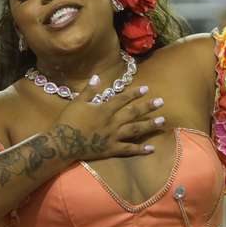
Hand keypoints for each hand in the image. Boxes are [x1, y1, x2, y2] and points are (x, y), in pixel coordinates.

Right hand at [49, 76, 165, 161]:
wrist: (63, 143)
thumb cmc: (69, 121)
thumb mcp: (77, 102)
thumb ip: (89, 90)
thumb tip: (97, 76)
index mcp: (104, 110)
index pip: (122, 99)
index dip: (134, 93)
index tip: (146, 89)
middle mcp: (112, 122)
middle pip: (133, 113)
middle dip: (148, 107)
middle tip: (161, 102)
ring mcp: (113, 137)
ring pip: (135, 130)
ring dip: (149, 125)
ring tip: (162, 121)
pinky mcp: (111, 149)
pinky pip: (128, 149)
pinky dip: (140, 149)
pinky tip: (151, 149)